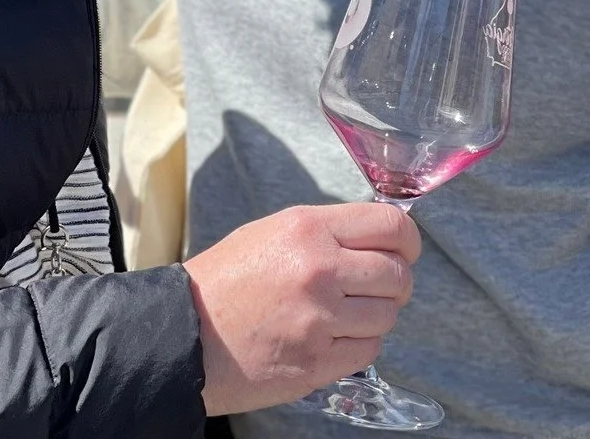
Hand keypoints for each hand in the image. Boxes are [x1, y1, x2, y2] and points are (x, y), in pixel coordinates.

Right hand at [183, 202, 420, 415]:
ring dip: (377, 315)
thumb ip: (327, 232)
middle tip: (379, 287)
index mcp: (308, 230)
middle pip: (397, 274)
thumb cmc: (224, 281)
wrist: (181, 336)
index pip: (390, 225)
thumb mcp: (272, 232)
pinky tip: (336, 338)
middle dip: (396, 281)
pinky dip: (360, 345)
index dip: (408, 239)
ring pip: (387, 315)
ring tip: (349, 315)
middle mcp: (320, 271)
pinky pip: (367, 351)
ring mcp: (319, 321)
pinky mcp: (315, 364)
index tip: (406, 250)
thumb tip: (378, 238)